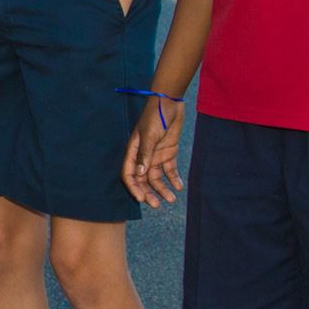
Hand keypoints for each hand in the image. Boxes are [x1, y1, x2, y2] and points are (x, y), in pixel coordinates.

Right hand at [122, 93, 186, 207]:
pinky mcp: (168, 152)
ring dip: (163, 188)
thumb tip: (139, 174)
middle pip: (143, 179)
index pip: (129, 174)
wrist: (170, 103)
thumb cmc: (155, 117)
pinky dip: (173, 178)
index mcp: (133, 151)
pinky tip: (179, 186)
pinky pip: (170, 169)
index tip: (141, 199)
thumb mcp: (149, 135)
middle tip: (157, 205)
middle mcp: (143, 156)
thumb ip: (145, 154)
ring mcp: (156, 155)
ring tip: (171, 199)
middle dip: (149, 192)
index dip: (134, 187)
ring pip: (157, 177)